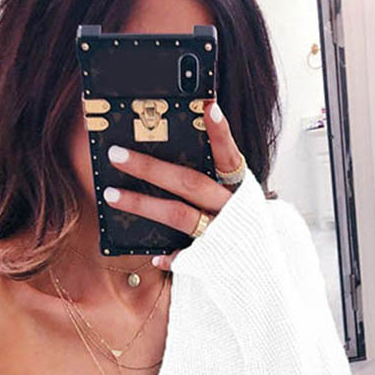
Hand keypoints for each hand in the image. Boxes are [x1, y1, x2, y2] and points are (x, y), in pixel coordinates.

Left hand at [102, 98, 243, 271]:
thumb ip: (213, 173)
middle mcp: (230, 208)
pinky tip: (155, 256)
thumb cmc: (240, 222)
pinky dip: (171, 256)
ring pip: (178, 215)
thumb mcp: (235, 195)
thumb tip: (184, 139)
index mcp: (239, 188)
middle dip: (150, 167)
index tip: (207, 106)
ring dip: (143, 205)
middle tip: (116, 154)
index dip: (220, 133)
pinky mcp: (212, 259)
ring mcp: (221, 234)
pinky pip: (187, 258)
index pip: (229, 156)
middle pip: (189, 182)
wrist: (264, 268)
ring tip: (110, 194)